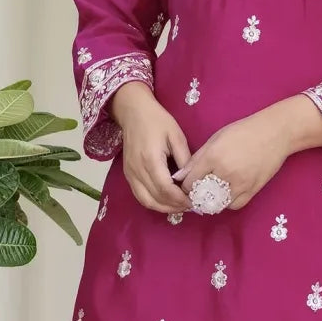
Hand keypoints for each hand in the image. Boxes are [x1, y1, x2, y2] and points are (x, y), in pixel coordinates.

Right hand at [112, 82, 190, 213]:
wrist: (133, 112)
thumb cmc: (157, 120)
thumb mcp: (176, 136)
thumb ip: (185, 159)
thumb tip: (192, 180)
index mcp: (151, 160)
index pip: (166, 189)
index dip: (180, 199)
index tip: (193, 200)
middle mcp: (137, 170)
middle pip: (156, 198)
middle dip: (174, 206)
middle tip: (190, 206)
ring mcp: (130, 174)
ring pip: (146, 201)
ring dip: (163, 208)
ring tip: (179, 207)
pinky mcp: (128, 174)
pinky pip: (140, 196)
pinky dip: (153, 202)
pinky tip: (166, 201)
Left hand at [173, 96, 321, 210]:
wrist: (275, 133)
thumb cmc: (243, 131)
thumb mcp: (216, 139)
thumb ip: (197, 159)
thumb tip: (179, 176)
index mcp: (213, 157)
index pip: (190, 181)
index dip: (184, 186)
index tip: (186, 185)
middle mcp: (225, 172)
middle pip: (201, 195)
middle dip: (196, 195)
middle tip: (196, 192)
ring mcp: (240, 183)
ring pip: (217, 203)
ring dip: (211, 201)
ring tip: (211, 194)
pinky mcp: (252, 190)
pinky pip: (234, 205)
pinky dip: (227, 203)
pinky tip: (226, 194)